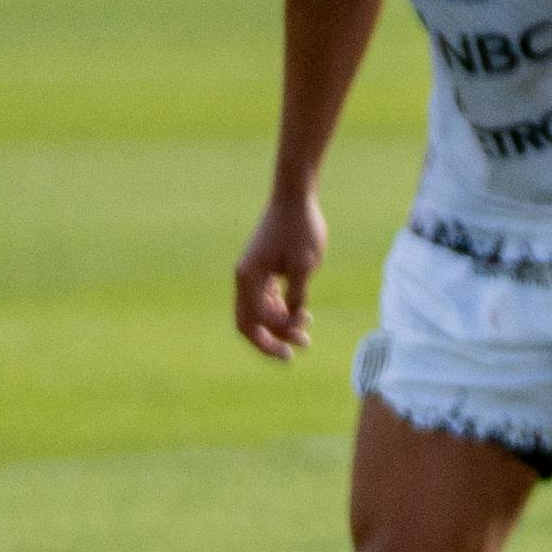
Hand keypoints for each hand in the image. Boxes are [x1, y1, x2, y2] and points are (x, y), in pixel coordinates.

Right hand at [234, 193, 325, 360]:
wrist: (294, 198)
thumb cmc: (301, 229)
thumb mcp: (304, 267)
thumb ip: (296, 296)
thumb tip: (292, 319)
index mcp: (248, 279)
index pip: (250, 323)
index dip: (267, 343)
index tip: (290, 353)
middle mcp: (244, 277)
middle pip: (250, 320)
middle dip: (273, 336)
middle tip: (300, 347)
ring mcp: (252, 272)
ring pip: (260, 309)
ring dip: (280, 323)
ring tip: (306, 332)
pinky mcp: (263, 267)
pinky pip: (266, 297)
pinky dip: (280, 309)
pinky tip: (300, 314)